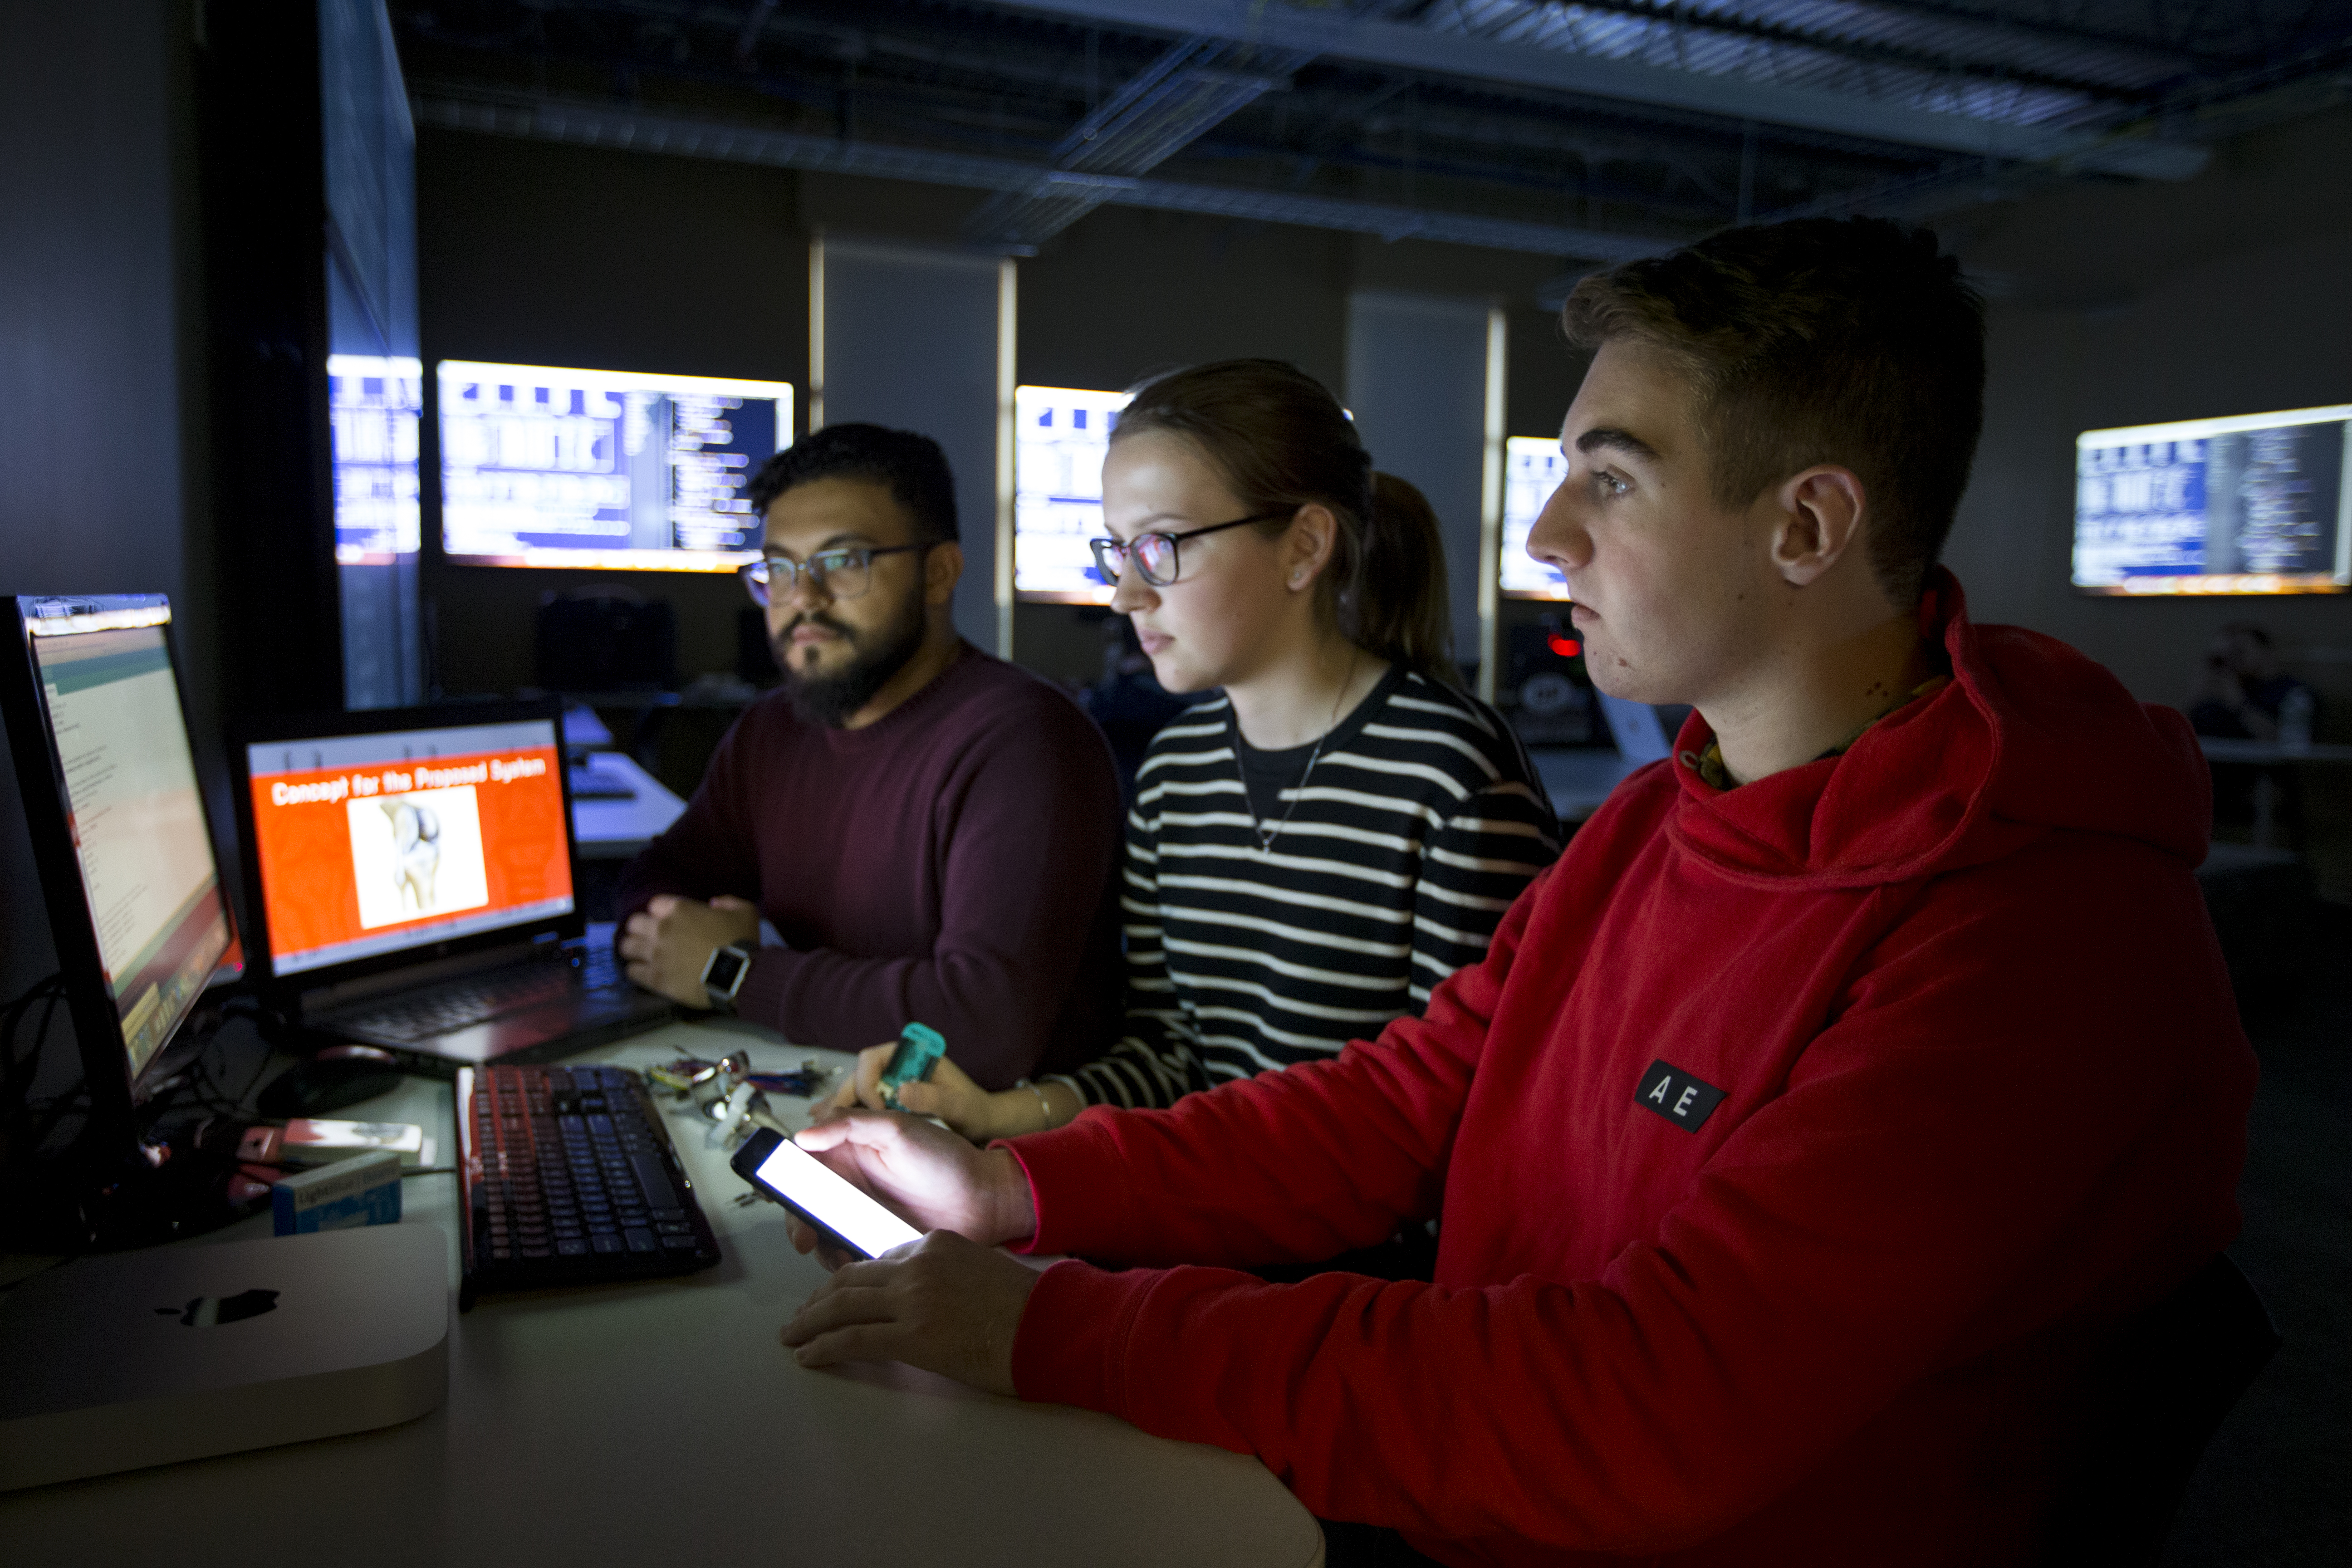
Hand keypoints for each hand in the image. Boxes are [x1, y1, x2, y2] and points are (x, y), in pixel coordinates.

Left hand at [618, 893, 759, 1006]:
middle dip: (641, 928)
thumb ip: (728, 902)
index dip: (661, 912)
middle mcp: (662, 929)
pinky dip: (636, 970)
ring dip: (634, 948)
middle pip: (634, 923)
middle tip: (651, 936)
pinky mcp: (655, 977)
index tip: (669, 919)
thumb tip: (713, 904)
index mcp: (680, 909)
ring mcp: (656, 954)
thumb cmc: (741, 942)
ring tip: (642, 954)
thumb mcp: (745, 912)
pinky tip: (644, 971)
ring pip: (627, 946)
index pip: (654, 904)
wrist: (738, 975)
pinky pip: (632, 971)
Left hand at [779, 1230, 1041, 1395]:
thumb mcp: (979, 1271)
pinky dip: (822, 1347)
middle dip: (819, 1298)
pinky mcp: (910, 1336)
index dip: (851, 1279)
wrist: (1049, 1327)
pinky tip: (807, 1355)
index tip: (836, 1294)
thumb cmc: (1025, 1308)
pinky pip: (852, 1340)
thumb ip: (943, 1273)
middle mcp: (918, 1265)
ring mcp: (912, 1299)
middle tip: (801, 1315)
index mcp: (936, 1242)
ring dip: (809, 1322)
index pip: (880, 1258)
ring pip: (842, 1305)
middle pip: (851, 1278)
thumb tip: (920, 1296)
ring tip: (792, 1336)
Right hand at [787, 1111, 1035, 1250]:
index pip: (803, 1164)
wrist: (985, 1200)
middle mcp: (850, 1184)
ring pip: (822, 1233)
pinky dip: (843, 1262)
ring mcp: (861, 1215)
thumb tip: (804, 1132)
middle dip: (798, 1224)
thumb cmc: (947, 1157)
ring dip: (820, 1247)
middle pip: (805, 1205)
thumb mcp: (899, 1129)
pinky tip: (853, 1265)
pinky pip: (847, 1253)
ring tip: (835, 1258)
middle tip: (805, 1240)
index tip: (783, 1199)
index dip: (785, 1181)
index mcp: (849, 1151)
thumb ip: (851, 1124)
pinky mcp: (875, 1241)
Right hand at [829, 1045, 1006, 1136]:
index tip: (878, 1109)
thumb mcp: (955, 1103)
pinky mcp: (883, 1101)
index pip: (872, 1060)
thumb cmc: (970, 1107)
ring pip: (851, 1092)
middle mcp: (892, 1066)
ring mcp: (886, 1084)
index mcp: (907, 1054)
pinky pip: (857, 1107)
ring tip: (824, 1129)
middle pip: (855, 1076)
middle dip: (843, 1100)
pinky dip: (844, 1118)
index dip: (867, 1083)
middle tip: (837, 1125)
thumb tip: (902, 1090)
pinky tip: (830, 1130)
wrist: (976, 1121)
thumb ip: (931, 1096)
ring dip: (839, 1110)